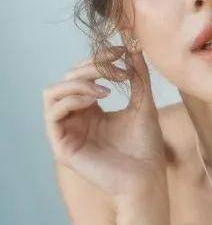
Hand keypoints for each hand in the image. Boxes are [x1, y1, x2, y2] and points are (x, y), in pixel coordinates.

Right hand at [42, 40, 167, 201]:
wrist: (147, 178)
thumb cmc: (146, 147)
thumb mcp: (143, 103)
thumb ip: (137, 76)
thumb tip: (135, 46)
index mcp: (91, 110)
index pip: (81, 74)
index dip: (98, 59)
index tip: (123, 51)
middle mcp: (75, 119)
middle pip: (66, 79)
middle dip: (90, 68)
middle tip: (116, 70)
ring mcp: (67, 132)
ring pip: (52, 93)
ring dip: (77, 82)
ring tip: (105, 89)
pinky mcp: (62, 146)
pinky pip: (52, 114)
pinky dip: (71, 99)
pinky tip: (95, 100)